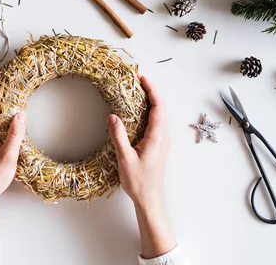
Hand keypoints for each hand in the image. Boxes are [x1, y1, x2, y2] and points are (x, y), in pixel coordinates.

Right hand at [107, 74, 175, 258]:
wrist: (149, 198)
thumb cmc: (139, 181)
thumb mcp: (125, 158)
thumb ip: (119, 136)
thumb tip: (112, 116)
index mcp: (157, 136)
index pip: (158, 106)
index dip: (151, 89)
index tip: (141, 78)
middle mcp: (162, 136)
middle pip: (160, 107)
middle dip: (150, 91)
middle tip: (136, 80)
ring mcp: (161, 141)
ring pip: (158, 114)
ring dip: (149, 101)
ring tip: (135, 91)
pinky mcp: (157, 145)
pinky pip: (154, 123)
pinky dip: (147, 112)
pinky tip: (136, 112)